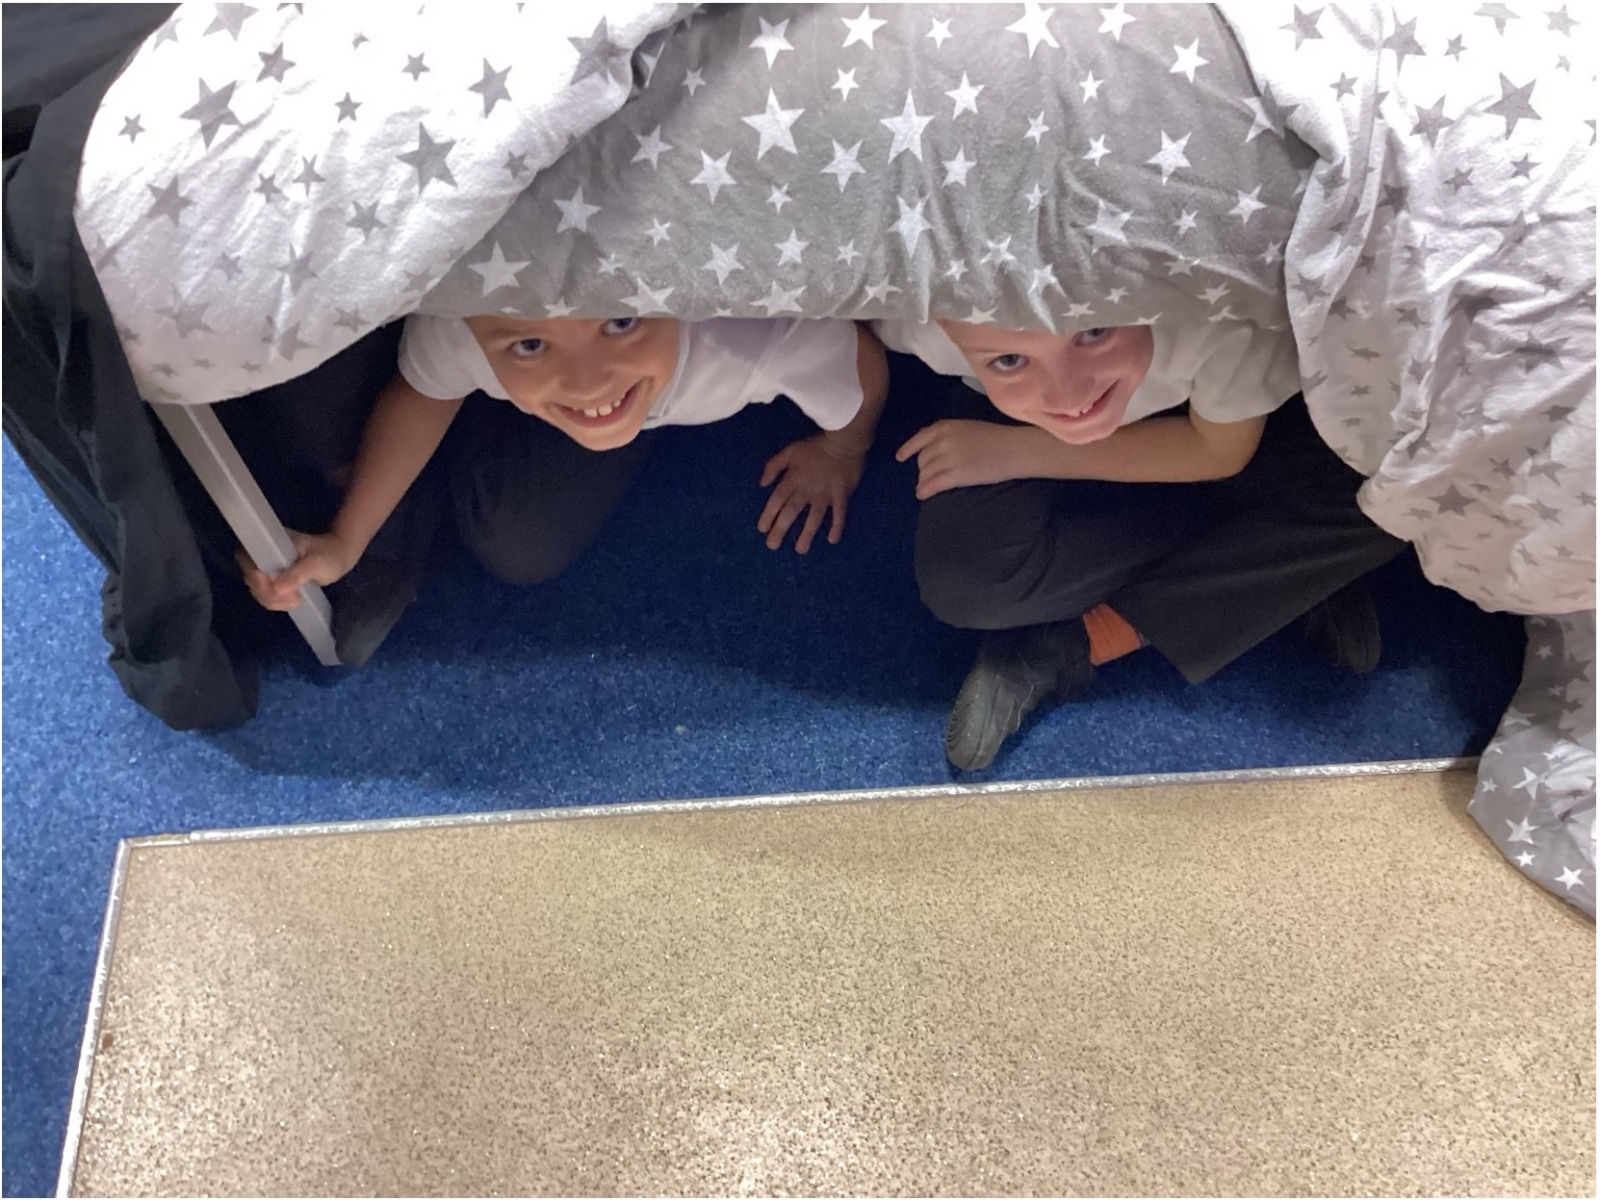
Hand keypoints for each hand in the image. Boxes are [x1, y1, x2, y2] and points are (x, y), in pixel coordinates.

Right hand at [236, 530, 359, 610]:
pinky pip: (266, 594)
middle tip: (293, 597)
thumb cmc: (329, 555)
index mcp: (271, 543)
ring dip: (273, 600)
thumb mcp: (316, 564)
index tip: (272, 586)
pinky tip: (294, 601)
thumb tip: (277, 588)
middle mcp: (264, 555)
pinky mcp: (274, 580)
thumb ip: (298, 574)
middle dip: (267, 592)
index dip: (254, 575)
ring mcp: (268, 568)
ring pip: (257, 589)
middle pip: (250, 577)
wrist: (340, 557)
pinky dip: (277, 602)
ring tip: (297, 600)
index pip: (247, 558)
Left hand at [757, 434, 866, 552]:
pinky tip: (832, 540)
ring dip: (806, 534)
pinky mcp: (841, 495)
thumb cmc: (816, 446)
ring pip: (814, 517)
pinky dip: (836, 527)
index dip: (768, 515)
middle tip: (772, 546)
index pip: (777, 500)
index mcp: (793, 479)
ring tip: (800, 550)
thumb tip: (762, 484)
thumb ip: (774, 466)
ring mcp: (825, 494)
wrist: (844, 441)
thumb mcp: (790, 450)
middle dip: (781, 529)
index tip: (762, 529)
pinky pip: (839, 514)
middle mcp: (807, 490)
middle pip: (791, 512)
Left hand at [895, 420, 1036, 499]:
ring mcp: (948, 458)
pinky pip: (932, 485)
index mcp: (945, 427)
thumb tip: (930, 446)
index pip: (919, 439)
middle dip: (923, 469)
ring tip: (925, 487)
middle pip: (923, 459)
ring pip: (925, 473)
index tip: (900, 458)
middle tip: (928, 476)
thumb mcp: (967, 427)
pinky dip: (924, 491)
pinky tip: (922, 495)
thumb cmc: (996, 438)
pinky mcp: (956, 475)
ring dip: (923, 481)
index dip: (907, 449)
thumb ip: (947, 435)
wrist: (1014, 449)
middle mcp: (943, 441)